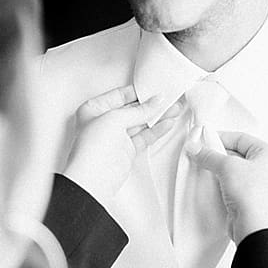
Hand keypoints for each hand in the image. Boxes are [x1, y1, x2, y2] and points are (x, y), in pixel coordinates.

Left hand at [62, 85, 177, 202]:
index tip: (155, 88)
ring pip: (140, 123)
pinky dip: (156, 130)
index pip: (119, 95)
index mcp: (93, 109)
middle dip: (151, 105)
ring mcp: (115, 137)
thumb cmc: (93, 148)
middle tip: (170, 99)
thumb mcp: (115, 119)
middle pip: (131, 109)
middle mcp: (103, 122)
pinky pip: (143, 137)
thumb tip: (155, 101)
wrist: (93, 179)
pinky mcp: (125, 151)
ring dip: (158, 116)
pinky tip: (168, 123)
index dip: (138, 92)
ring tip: (175, 109)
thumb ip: (139, 110)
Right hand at [185, 130, 267, 243]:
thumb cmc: (250, 193)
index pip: (240, 138)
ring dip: (214, 167)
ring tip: (198, 166)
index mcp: (267, 153)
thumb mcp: (227, 167)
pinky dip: (217, 180)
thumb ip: (209, 155)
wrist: (253, 226)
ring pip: (230, 168)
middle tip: (197, 153)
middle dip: (215, 153)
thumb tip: (193, 147)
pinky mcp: (246, 195)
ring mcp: (256, 182)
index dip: (220, 137)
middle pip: (235, 153)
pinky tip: (205, 181)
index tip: (201, 140)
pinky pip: (229, 182)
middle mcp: (264, 166)